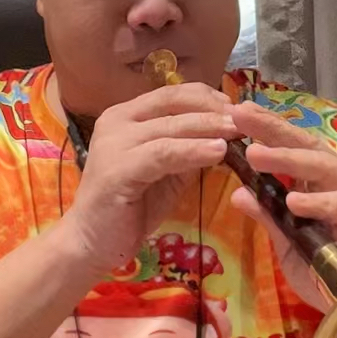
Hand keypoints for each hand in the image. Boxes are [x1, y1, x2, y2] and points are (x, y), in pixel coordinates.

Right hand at [63, 83, 238, 273]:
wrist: (90, 244)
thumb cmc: (130, 208)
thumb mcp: (167, 170)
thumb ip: (188, 148)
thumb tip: (225, 131)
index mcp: (126, 116)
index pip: (172, 93)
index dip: (207, 96)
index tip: (237, 107)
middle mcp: (117, 121)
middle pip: (173, 102)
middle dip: (212, 108)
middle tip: (245, 118)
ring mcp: (114, 143)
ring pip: (171, 126)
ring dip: (208, 127)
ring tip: (237, 132)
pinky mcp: (118, 169)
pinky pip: (164, 153)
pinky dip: (194, 150)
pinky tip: (218, 152)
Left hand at [228, 102, 336, 309]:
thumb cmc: (334, 274)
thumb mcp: (291, 247)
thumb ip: (270, 219)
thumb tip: (238, 193)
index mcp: (320, 184)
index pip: (292, 148)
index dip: (266, 130)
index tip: (236, 114)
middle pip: (307, 146)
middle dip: (274, 130)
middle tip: (241, 117)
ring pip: (325, 167)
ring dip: (289, 159)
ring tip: (257, 155)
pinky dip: (321, 202)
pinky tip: (295, 200)